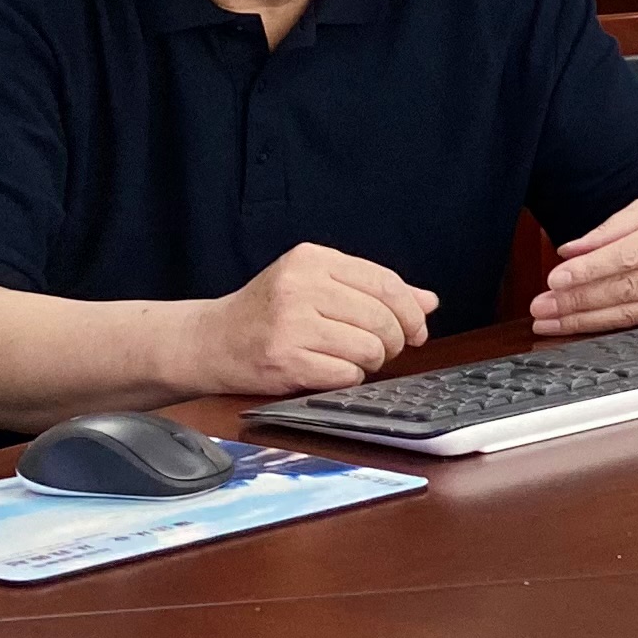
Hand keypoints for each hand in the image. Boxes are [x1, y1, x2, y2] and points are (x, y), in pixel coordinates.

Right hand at [181, 241, 436, 396]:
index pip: (385, 282)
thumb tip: (428, 302)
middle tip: (382, 350)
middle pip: (382, 318)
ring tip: (352, 359)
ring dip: (370, 362)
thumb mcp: (317, 287)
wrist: (208, 341)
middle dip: (392, 341)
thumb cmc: (269, 313)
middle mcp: (300, 285)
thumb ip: (373, 290)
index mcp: (312, 259)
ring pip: (368, 348)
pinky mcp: (283, 359)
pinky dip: (348, 377)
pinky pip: (346, 374)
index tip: (418, 330)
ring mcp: (290, 322)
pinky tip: (330, 370)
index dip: (411, 310)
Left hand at [534, 172, 637, 336]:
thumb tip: (571, 249)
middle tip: (542, 305)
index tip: (556, 277)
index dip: (591, 270)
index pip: (628, 256)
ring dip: (586, 320)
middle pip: (626, 289)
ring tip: (550, 321)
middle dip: (579, 301)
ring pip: (631, 313)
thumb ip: (612, 227)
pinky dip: (607, 328)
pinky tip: (579, 327)